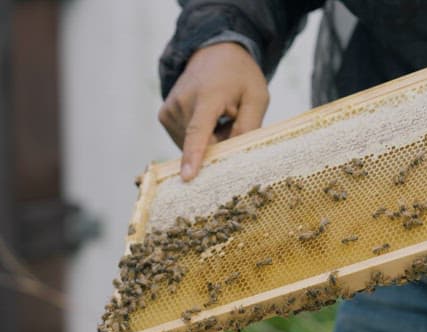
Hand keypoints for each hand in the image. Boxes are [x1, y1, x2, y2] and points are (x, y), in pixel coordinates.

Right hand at [159, 42, 268, 180]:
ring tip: (219, 115)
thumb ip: (249, 127)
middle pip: (203, 143)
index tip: (187, 176)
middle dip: (221, 142)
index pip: (199, 130)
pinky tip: (207, 118)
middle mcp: (183, 101)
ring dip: (210, 139)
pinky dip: (198, 136)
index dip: (194, 155)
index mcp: (209, 95)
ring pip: (192, 144)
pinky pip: (184, 139)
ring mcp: (170, 108)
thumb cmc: (241, 77)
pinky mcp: (164, 115)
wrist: (215, 53)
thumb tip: (234, 155)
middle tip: (233, 119)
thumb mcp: (257, 98)